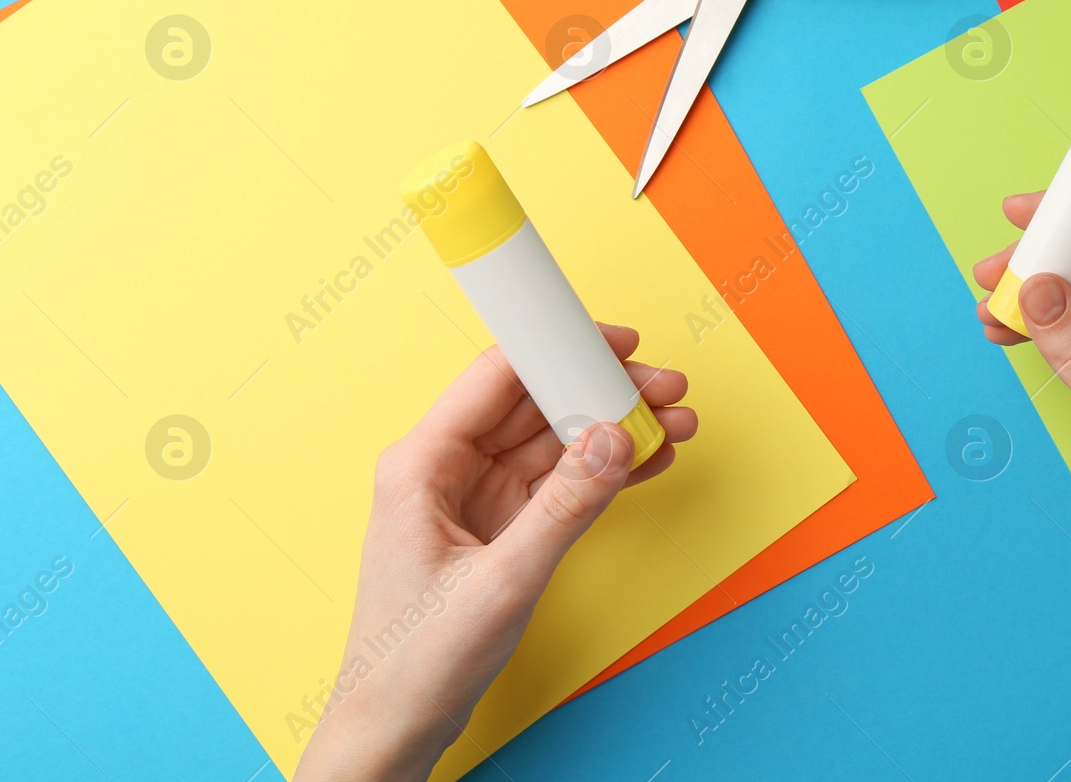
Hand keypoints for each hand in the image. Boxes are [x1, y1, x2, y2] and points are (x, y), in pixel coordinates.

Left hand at [293, 325, 695, 781]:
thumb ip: (565, 506)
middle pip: (534, 402)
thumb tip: (615, 438)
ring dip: (613, 430)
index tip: (615, 344)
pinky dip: (603, 471)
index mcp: (422, 463)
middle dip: (602, 391)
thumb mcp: (503, 581)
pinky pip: (558, 481)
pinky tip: (647, 461)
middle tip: (665, 391)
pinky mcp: (499, 526)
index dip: (559, 349)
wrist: (396, 726)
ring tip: (674, 425)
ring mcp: (474, 496)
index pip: (496, 376)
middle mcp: (446, 468)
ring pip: (554, 440)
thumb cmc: (416, 659)